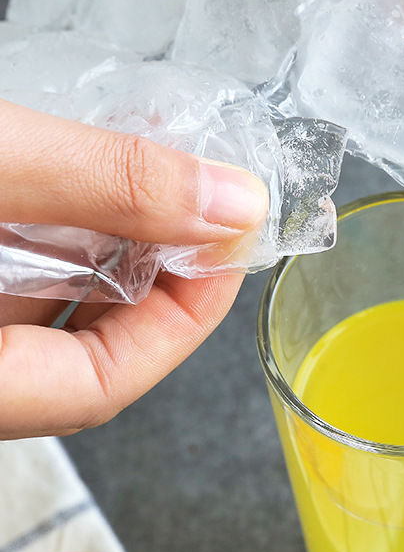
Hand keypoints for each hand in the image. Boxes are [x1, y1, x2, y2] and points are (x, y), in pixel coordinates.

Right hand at [0, 99, 268, 438]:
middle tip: (207, 199)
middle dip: (159, 264)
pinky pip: (18, 260)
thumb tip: (234, 203)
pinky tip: (93, 165)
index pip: (102, 385)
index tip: (233, 241)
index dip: (186, 318)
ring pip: (49, 295)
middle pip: (85, 340)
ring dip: (112, 232)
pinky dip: (63, 218)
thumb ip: (108, 184)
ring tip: (158, 166)